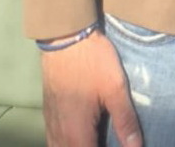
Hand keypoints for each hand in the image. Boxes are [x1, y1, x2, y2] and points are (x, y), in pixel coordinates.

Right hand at [41, 31, 141, 146]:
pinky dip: (67, 144)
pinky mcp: (48, 114)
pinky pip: (54, 142)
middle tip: (109, 140)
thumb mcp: (115, 88)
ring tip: (96, 138)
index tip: (120, 145)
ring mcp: (51, 125)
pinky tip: (80, 137)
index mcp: (76, 133)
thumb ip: (126, 121)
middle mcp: (59, 135)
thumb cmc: (92, 61)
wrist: (65, 37)